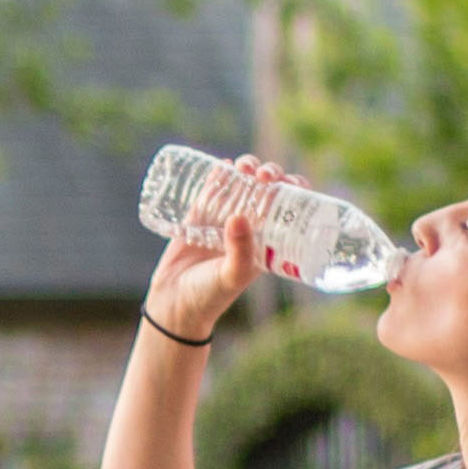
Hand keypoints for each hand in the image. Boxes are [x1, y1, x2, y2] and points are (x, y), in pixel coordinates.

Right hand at [149, 153, 296, 343]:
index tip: (290, 183)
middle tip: (264, 175)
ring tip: (244, 167)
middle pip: (267, 190)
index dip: (294, 191)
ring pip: (242, 184)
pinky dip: (219, 173)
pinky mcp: (199, 217)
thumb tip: (240, 216)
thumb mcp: (231, 275)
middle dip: (270, 174)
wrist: (173, 304)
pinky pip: (212, 189)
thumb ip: (239, 249)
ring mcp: (224, 220)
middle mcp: (250, 228)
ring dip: (248, 169)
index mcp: (267, 242)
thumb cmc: (210, 295)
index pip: (289, 209)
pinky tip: (223, 164)